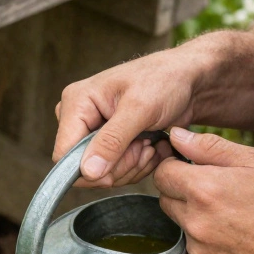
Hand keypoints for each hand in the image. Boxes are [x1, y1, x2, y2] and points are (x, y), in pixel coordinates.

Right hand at [53, 43, 215, 187]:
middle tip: (146, 143)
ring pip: (103, 174)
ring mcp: (95, 132)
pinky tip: (152, 145)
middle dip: (121, 163)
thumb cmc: (166, 80)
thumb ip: (111, 141)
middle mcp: (80, 119)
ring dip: (133, 164)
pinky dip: (138, 164)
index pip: (64, 155)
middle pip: (86, 168)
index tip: (125, 159)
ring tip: (152, 141)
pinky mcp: (110, 144)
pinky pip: (116, 171)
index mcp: (76, 103)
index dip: (91, 169)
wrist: (189, 79)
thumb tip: (87, 172)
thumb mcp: (140, 109)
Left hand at [153, 127, 253, 253]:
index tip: (191, 166)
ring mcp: (199, 251)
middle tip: (221, 190)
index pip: (162, 172)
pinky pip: (194, 250)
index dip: (175, 165)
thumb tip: (176, 136)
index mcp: (204, 189)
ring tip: (234, 216)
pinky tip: (237, 238)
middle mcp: (195, 222)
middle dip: (184, 191)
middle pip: (166, 199)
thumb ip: (210, 147)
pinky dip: (208, 243)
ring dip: (196, 217)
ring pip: (181, 225)